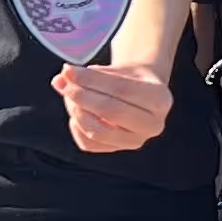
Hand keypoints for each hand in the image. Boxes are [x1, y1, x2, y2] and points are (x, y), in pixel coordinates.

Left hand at [53, 59, 174, 151]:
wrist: (139, 94)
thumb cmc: (127, 79)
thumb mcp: (115, 69)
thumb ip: (89, 74)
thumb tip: (60, 78)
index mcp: (161, 99)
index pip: (121, 89)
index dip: (91, 80)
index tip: (69, 70)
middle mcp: (153, 125)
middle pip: (111, 111)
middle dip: (82, 96)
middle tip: (65, 84)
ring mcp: (136, 141)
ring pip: (97, 131)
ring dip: (76, 111)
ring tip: (69, 95)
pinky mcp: (118, 150)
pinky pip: (87, 143)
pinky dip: (76, 126)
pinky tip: (78, 111)